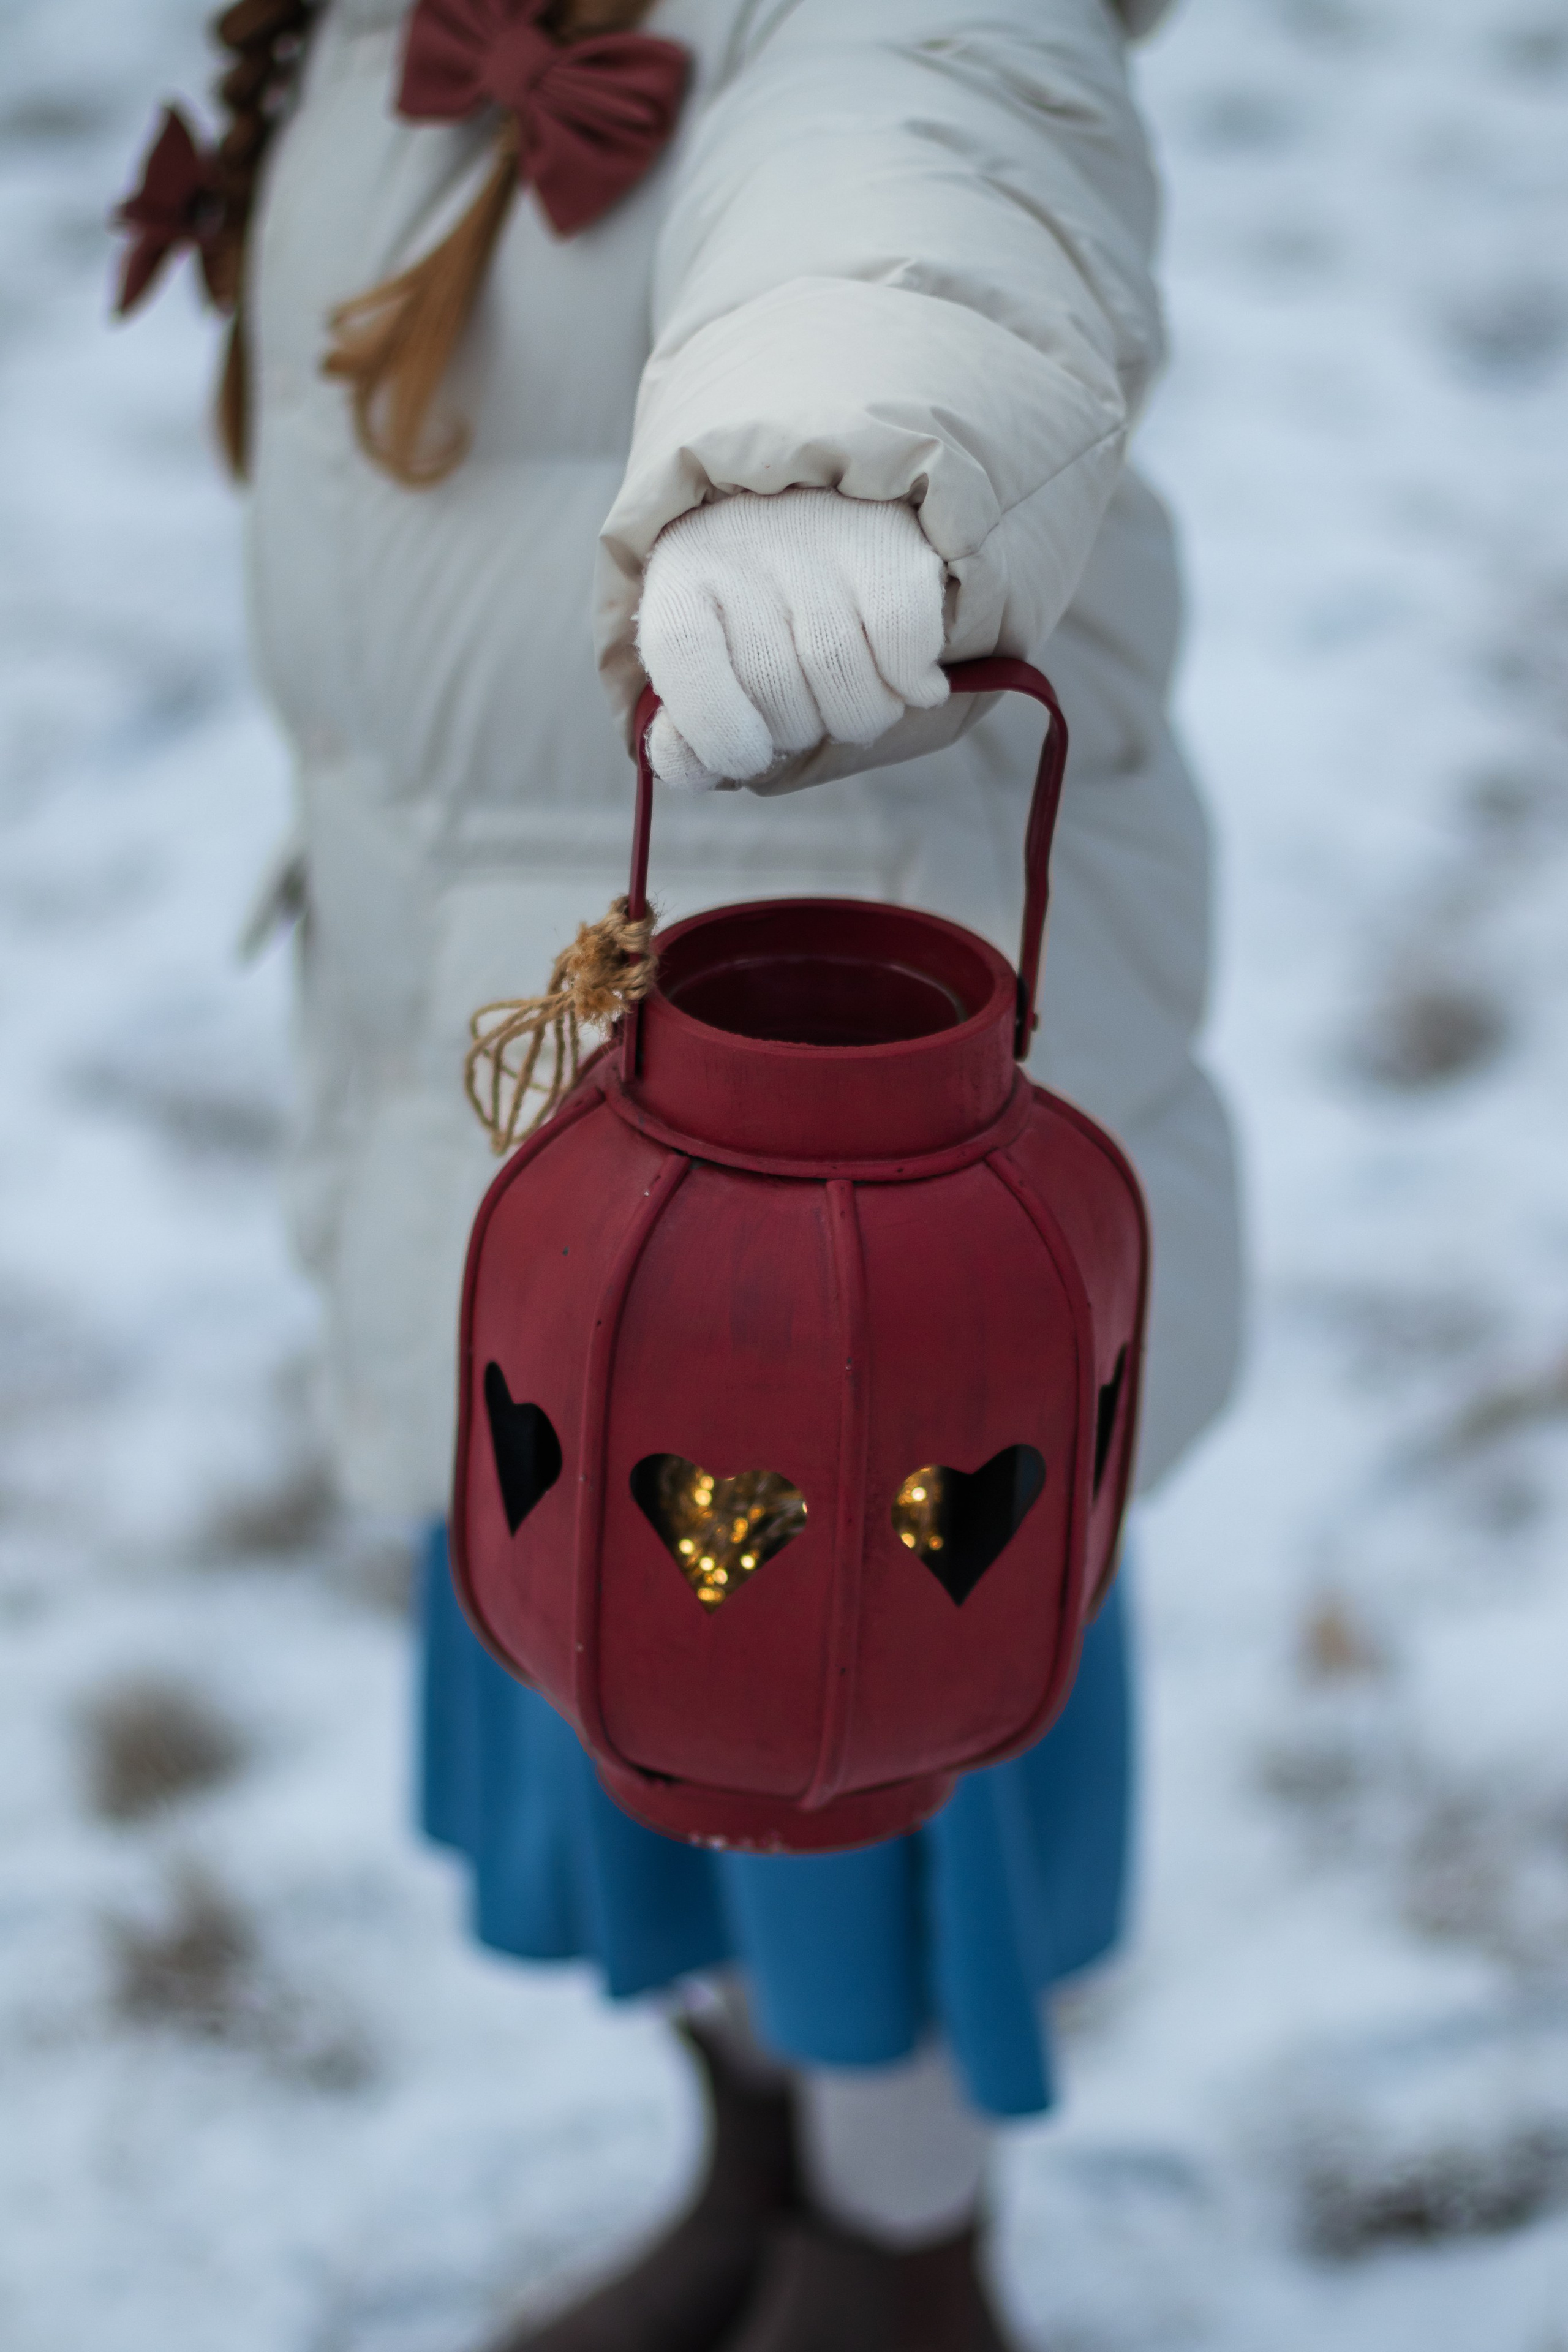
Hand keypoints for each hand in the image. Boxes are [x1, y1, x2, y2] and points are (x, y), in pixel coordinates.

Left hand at [635, 487, 948, 788]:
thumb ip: (684, 731)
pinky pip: (904, 641)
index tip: (751, 756)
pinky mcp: (890, 540)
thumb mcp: (704, 664)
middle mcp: (743, 542)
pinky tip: (909, 683)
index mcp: (680, 574)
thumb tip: (688, 764)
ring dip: (860, 717)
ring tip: (856, 700)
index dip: (718, 727)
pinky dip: (911, 683)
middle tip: (809, 715)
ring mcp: (819, 536)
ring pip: (842, 673)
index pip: (682, 651)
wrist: (825, 506)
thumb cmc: (756, 615)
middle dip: (799, 730)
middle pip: (773, 683)